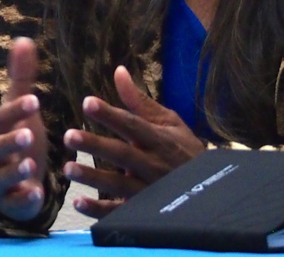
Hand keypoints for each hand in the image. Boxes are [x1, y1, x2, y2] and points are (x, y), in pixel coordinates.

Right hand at [0, 37, 49, 220]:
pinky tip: (37, 195)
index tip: (35, 101)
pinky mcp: (11, 202)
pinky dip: (24, 199)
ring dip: (17, 170)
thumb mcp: (20, 110)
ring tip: (31, 166)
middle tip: (29, 134)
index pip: (2, 118)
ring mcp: (0, 180)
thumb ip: (22, 78)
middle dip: (11, 141)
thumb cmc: (16, 139)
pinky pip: (15, 202)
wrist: (9, 182)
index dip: (17, 110)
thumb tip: (23, 39)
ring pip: (3, 176)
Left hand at [62, 65, 206, 217]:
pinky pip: (121, 213)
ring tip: (68, 169)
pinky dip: (100, 211)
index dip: (110, 114)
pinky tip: (79, 203)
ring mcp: (149, 191)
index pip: (132, 125)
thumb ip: (138, 101)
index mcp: (159, 140)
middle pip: (123, 155)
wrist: (215, 191)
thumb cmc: (184, 151)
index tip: (87, 102)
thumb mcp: (168, 123)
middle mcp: (153, 165)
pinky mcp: (144, 213)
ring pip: (120, 185)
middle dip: (96, 146)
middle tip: (68, 136)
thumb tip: (118, 70)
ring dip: (94, 178)